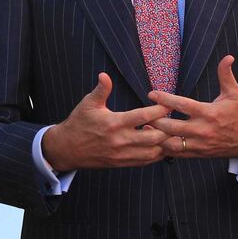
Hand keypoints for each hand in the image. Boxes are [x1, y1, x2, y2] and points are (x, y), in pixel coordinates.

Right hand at [41, 73, 170, 170]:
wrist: (66, 149)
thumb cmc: (78, 123)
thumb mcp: (88, 104)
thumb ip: (101, 90)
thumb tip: (104, 75)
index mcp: (114, 123)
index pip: (144, 116)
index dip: (160, 109)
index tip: (169, 104)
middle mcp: (121, 140)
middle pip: (155, 137)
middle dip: (167, 128)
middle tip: (171, 119)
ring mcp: (122, 154)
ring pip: (153, 152)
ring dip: (163, 143)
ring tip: (165, 132)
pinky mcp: (122, 163)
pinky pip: (145, 161)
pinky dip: (156, 154)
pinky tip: (159, 144)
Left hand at [149, 56, 237, 159]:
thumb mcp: (235, 93)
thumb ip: (226, 75)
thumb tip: (228, 57)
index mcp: (209, 113)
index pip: (182, 105)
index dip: (164, 99)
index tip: (151, 93)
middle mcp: (203, 130)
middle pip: (171, 126)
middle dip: (155, 119)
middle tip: (144, 112)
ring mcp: (200, 144)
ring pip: (171, 143)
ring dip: (157, 136)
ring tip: (146, 127)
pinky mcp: (199, 153)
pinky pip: (177, 154)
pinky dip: (164, 148)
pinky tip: (156, 140)